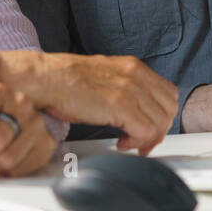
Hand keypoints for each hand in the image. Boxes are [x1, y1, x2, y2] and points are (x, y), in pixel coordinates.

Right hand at [0, 51, 176, 155]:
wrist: (42, 79)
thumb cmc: (63, 81)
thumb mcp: (103, 78)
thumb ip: (123, 88)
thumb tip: (134, 110)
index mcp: (132, 67)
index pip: (167, 93)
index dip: (163, 115)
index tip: (150, 129)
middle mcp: (134, 74)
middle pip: (169, 107)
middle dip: (160, 130)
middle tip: (142, 142)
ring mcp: (128, 88)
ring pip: (160, 121)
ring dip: (147, 138)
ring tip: (128, 143)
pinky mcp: (118, 104)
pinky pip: (145, 130)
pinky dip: (136, 142)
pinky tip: (120, 143)